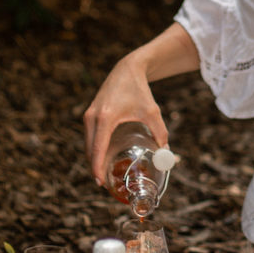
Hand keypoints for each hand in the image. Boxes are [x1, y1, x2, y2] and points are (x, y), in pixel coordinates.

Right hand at [84, 52, 166, 184]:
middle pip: (90, 149)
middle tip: (104, 183)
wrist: (127, 69)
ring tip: (102, 173)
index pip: (98, 148)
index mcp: (106, 117)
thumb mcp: (152, 111)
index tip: (100, 182)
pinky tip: (101, 157)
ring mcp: (89, 115)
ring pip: (87, 143)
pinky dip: (93, 148)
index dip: (97, 167)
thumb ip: (160, 132)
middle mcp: (93, 116)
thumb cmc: (140, 90)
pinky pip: (89, 136)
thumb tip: (165, 153)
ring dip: (93, 158)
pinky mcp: (90, 113)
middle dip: (94, 166)